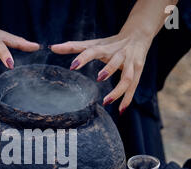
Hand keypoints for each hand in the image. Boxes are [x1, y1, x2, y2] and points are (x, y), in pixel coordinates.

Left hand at [50, 0, 177, 113]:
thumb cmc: (111, 42)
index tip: (73, 66)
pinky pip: (133, 87)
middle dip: (109, 68)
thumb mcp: (93, 43)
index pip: (93, 50)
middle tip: (99, 78)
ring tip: (106, 101)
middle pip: (116, 61)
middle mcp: (120, 54)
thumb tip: (52, 47)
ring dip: (118, 89)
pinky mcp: (138, 72)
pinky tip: (121, 110)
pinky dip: (127, 99)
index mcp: (106, 47)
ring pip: (127, 77)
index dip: (83, 57)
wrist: (139, 35)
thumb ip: (73, 46)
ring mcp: (131, 63)